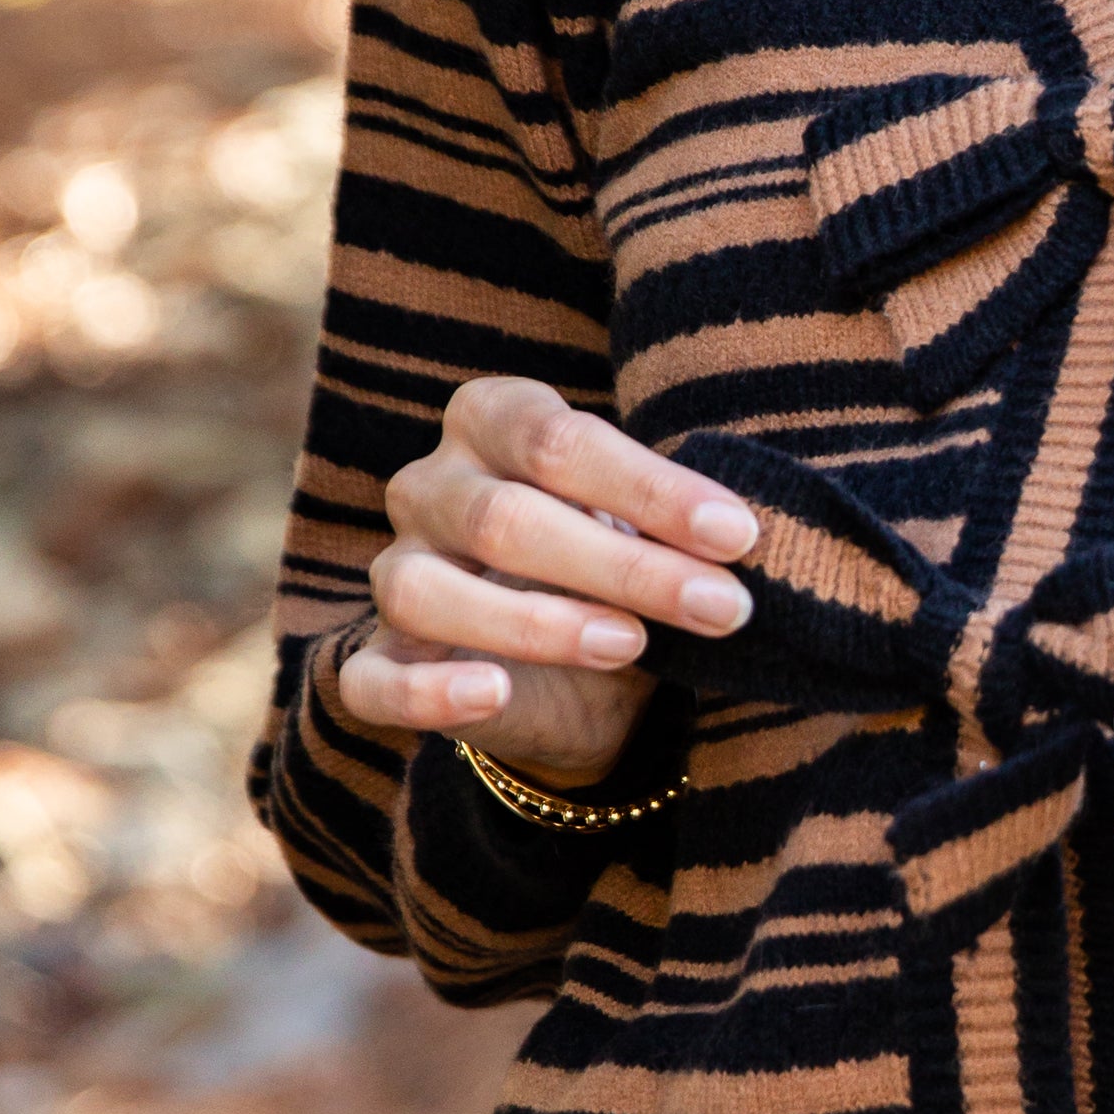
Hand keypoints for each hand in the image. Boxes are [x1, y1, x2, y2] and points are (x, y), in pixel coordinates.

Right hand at [336, 376, 759, 787]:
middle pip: (504, 518)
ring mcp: (394, 572)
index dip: (649, 489)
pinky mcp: (376, 663)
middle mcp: (430, 486)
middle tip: (721, 605)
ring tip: (632, 644)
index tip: (738, 534)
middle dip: (624, 567)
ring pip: (428, 591)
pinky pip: (371, 681)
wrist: (582, 672)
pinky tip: (493, 693)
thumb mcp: (654, 528)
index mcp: (493, 420)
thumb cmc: (622, 561)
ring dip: (537, 622)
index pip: (557, 442)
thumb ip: (679, 521)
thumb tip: (742, 535)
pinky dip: (429, 690)